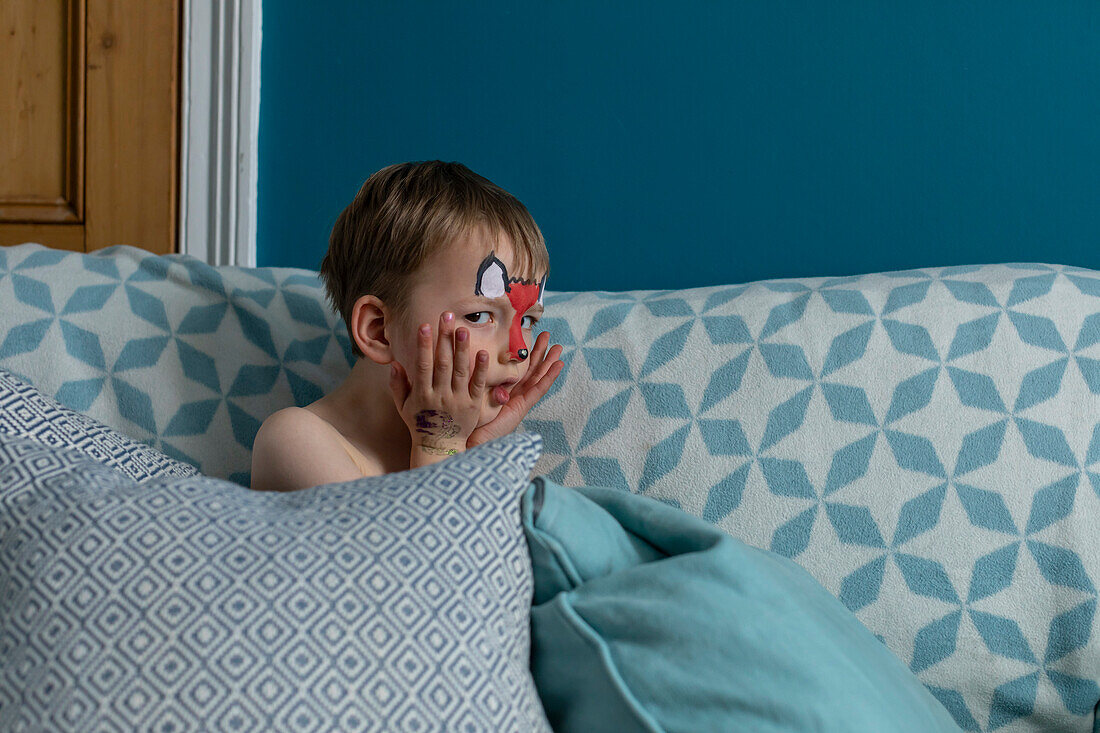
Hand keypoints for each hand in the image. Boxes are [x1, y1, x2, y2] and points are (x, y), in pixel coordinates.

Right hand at [389, 311, 489, 454]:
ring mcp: (458, 401)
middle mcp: (440, 396)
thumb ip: (398, 385)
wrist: (439, 447)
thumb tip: (395, 363)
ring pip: (460, 371)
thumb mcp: (403, 406)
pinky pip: (478, 386)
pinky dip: (481, 370)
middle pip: (443, 363)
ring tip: (463, 329)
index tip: (424, 326)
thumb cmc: (419, 423)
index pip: (423, 365)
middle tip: (446, 316)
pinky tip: (483, 353)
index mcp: (422, 394)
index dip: (423, 345)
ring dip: (462, 349)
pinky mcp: (473, 406)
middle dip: (444, 339)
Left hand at [467, 330, 564, 448]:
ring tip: (559, 347)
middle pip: (530, 370)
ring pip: (538, 377)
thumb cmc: (468, 419)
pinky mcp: (523, 407)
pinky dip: (549, 377)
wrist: (470, 440)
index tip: (531, 338)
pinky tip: (558, 365)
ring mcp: (520, 401)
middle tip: (548, 336)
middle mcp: (514, 395)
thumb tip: (480, 356)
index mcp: (503, 391)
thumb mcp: (474, 392)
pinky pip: (539, 389)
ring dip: (549, 362)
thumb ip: (479, 377)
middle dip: (540, 353)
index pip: (517, 369)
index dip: (525, 354)